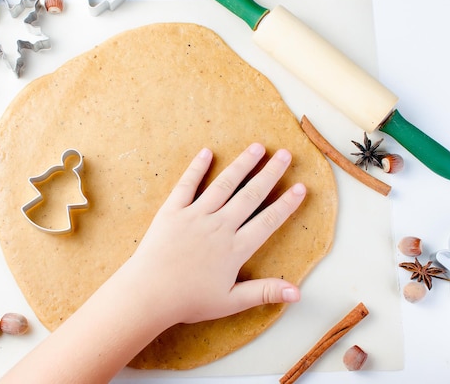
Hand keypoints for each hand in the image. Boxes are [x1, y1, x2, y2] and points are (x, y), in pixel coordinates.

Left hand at [125, 143, 305, 324]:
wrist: (148, 294)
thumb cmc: (188, 301)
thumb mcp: (231, 302)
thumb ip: (264, 292)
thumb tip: (298, 293)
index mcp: (235, 248)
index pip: (268, 221)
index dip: (286, 204)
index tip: (301, 187)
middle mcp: (219, 226)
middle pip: (250, 195)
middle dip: (270, 174)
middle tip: (285, 155)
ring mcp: (195, 216)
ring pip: (224, 185)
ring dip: (242, 164)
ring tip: (257, 147)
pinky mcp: (172, 211)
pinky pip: (187, 185)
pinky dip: (197, 168)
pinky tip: (207, 152)